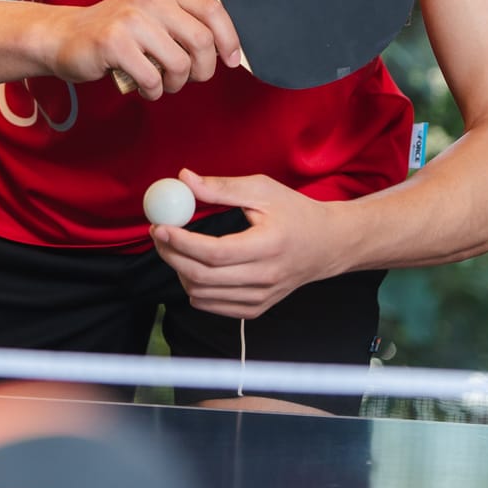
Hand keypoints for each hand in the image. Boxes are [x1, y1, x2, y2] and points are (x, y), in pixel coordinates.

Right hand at [46, 0, 242, 98]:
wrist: (64, 36)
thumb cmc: (116, 33)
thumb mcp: (152, 16)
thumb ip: (184, 24)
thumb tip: (226, 50)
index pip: (213, 10)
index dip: (230, 39)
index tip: (231, 60)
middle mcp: (150, 0)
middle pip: (203, 41)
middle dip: (203, 70)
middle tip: (188, 79)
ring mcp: (131, 20)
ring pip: (180, 63)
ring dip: (176, 84)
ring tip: (162, 84)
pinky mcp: (113, 43)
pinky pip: (152, 78)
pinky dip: (154, 91)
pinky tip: (144, 88)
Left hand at [149, 170, 350, 318]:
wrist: (328, 244)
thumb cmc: (296, 213)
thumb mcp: (262, 190)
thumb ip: (222, 187)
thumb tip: (184, 179)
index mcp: (270, 245)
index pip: (216, 252)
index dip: (182, 242)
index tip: (161, 226)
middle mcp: (267, 277)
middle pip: (203, 277)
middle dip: (171, 255)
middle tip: (159, 234)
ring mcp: (262, 297)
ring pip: (203, 295)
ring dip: (179, 271)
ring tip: (176, 248)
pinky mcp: (257, 308)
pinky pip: (213, 306)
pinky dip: (195, 288)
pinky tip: (194, 266)